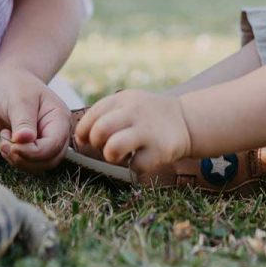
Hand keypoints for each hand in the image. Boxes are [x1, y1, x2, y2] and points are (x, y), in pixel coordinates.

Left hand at [0, 68, 69, 172]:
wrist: (6, 82)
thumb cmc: (15, 85)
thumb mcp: (19, 100)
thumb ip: (23, 121)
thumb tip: (25, 140)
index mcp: (59, 119)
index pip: (53, 145)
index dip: (33, 152)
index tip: (12, 145)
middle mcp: (57, 133)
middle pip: (49, 160)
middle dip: (25, 158)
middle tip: (5, 144)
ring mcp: (45, 142)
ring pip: (39, 166)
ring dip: (17, 160)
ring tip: (3, 140)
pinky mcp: (32, 148)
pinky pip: (27, 163)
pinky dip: (13, 159)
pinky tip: (4, 141)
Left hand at [75, 90, 191, 171]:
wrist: (185, 120)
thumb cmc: (146, 116)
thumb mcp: (127, 104)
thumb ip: (104, 115)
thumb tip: (80, 138)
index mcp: (122, 100)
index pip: (92, 115)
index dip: (84, 132)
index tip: (88, 140)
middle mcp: (134, 112)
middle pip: (100, 130)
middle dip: (96, 143)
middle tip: (104, 147)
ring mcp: (148, 131)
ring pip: (113, 148)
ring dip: (111, 156)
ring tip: (119, 155)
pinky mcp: (161, 150)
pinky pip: (135, 165)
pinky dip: (134, 166)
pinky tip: (141, 158)